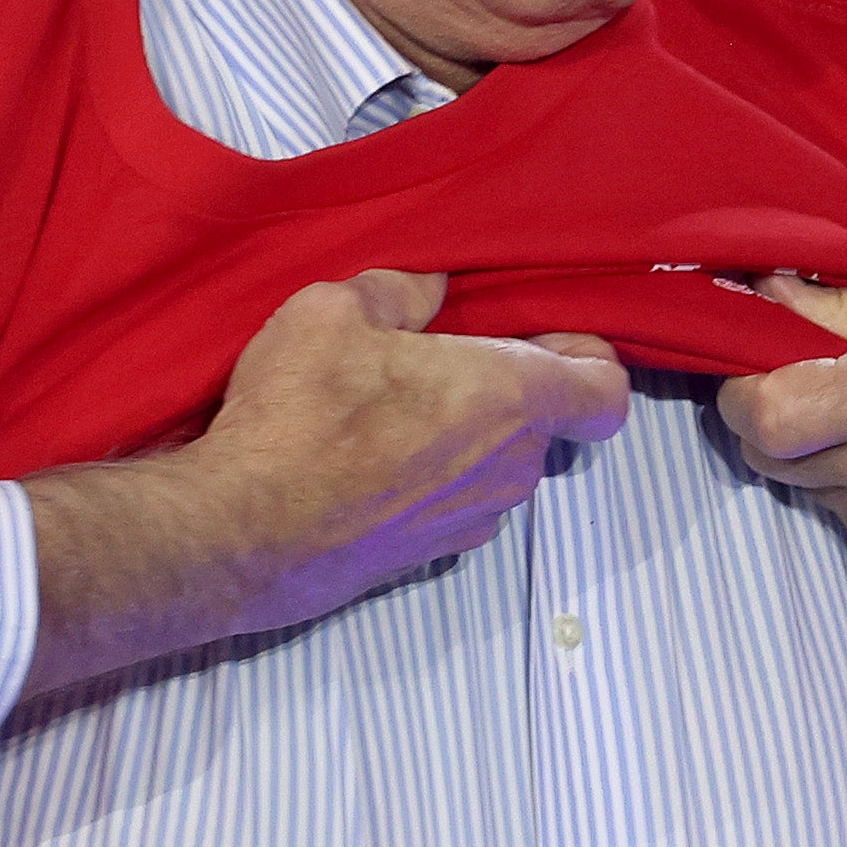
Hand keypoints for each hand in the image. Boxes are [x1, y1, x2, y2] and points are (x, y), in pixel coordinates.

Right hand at [26, 271, 632, 692]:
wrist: (240, 535)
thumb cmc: (296, 417)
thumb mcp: (333, 311)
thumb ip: (397, 290)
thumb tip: (426, 289)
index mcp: (510, 397)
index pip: (606, 390)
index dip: (586, 359)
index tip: (542, 338)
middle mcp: (510, 468)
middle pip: (544, 424)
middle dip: (506, 390)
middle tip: (442, 360)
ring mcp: (472, 520)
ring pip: (496, 466)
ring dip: (464, 438)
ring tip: (391, 409)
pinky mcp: (430, 557)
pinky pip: (453, 503)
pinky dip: (429, 479)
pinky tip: (365, 459)